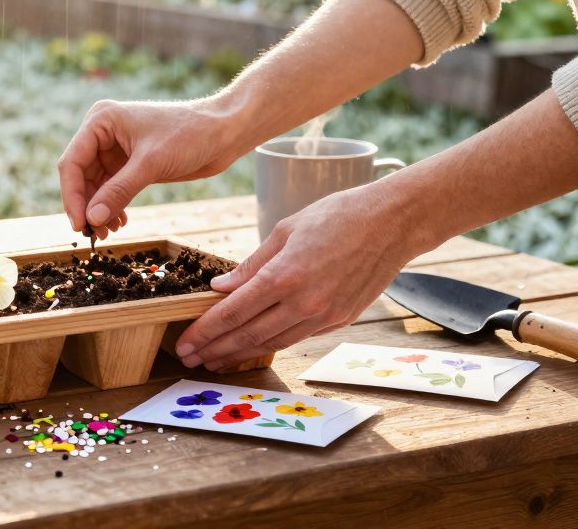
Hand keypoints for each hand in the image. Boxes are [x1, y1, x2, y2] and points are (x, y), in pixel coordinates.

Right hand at [57, 99, 236, 234]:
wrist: (224, 133)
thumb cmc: (189, 134)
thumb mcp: (150, 164)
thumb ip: (118, 191)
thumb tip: (91, 219)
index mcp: (101, 120)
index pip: (72, 162)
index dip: (72, 196)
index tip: (79, 224)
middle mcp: (103, 133)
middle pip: (80, 176)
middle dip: (86, 206)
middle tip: (93, 234)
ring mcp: (116, 149)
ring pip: (94, 186)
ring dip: (98, 210)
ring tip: (107, 233)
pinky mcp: (130, 164)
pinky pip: (111, 189)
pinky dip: (112, 207)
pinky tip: (119, 223)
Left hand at [174, 184, 426, 369]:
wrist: (393, 223)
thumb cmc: (337, 216)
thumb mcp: (285, 230)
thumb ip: (251, 265)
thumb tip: (220, 288)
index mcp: (285, 275)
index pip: (233, 312)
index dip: (204, 331)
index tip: (184, 343)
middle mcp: (304, 302)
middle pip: (249, 335)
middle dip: (215, 350)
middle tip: (190, 359)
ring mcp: (325, 315)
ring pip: (273, 343)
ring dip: (240, 354)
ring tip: (216, 360)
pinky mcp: (340, 320)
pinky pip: (297, 337)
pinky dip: (271, 344)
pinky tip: (253, 347)